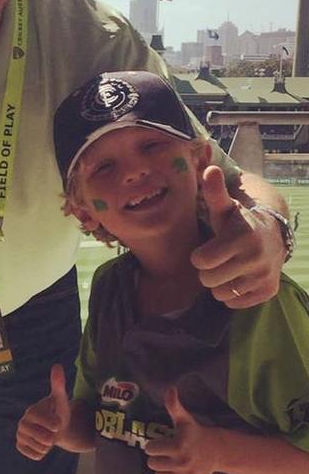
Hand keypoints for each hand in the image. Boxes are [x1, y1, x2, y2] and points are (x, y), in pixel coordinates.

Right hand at [16, 364, 70, 459]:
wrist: (55, 428)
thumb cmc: (57, 412)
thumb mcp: (60, 398)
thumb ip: (58, 384)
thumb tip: (57, 365)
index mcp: (31, 412)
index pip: (47, 424)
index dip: (55, 424)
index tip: (59, 423)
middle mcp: (22, 424)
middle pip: (44, 439)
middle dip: (53, 437)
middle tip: (53, 431)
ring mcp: (20, 436)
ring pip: (41, 448)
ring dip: (48, 445)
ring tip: (48, 436)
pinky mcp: (20, 446)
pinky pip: (35, 455)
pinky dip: (42, 452)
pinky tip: (42, 444)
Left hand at [144, 387, 219, 473]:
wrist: (217, 450)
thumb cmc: (195, 433)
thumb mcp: (183, 419)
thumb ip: (173, 405)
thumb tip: (170, 388)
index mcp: (178, 447)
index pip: (150, 449)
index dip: (154, 444)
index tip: (162, 442)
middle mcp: (183, 464)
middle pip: (152, 464)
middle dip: (157, 457)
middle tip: (166, 452)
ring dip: (163, 469)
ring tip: (172, 460)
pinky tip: (179, 469)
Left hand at [190, 166, 282, 307]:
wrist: (272, 239)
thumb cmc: (238, 224)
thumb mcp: (225, 209)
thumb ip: (215, 193)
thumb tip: (209, 169)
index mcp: (241, 237)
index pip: (200, 261)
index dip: (200, 256)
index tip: (209, 248)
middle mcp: (256, 258)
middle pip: (208, 280)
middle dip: (208, 271)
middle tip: (218, 260)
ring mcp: (263, 277)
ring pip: (220, 294)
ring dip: (219, 284)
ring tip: (229, 269)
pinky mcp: (268, 292)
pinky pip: (234, 304)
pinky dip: (233, 295)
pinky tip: (239, 278)